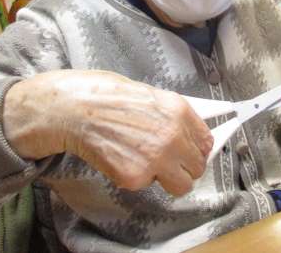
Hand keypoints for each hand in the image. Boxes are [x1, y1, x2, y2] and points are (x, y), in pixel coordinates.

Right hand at [3, 70, 212, 195]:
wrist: (75, 109)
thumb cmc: (108, 96)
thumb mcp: (151, 95)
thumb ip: (173, 116)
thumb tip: (187, 135)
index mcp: (180, 112)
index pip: (206, 143)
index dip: (197, 150)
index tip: (189, 153)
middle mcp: (174, 137)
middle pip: (197, 167)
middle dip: (184, 167)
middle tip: (167, 162)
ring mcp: (156, 159)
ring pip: (181, 186)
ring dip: (168, 179)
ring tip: (148, 165)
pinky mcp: (135, 177)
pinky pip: (147, 185)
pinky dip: (135, 177)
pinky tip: (121, 159)